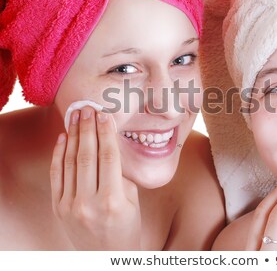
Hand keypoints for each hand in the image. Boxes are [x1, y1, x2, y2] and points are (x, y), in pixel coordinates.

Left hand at [50, 107, 140, 249]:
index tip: (105, 114)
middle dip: (87, 128)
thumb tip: (108, 145)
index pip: (108, 157)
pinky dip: (58, 154)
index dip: (106, 133)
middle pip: (87, 156)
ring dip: (73, 135)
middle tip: (88, 108)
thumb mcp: (133, 200)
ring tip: (76, 116)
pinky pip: (57, 175)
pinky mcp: (58, 208)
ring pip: (70, 162)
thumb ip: (120, 174)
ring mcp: (70, 206)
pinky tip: (63, 137)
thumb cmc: (126, 227)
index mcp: (112, 200)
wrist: (106, 257)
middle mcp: (89, 202)